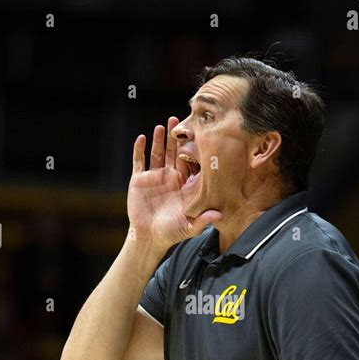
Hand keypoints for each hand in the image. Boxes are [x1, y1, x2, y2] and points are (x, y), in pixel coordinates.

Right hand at [127, 117, 220, 250]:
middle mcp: (171, 177)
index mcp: (185, 185)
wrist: (149, 237)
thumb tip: (219, 216)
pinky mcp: (139, 179)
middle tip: (180, 121)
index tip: (200, 136)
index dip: (194, 151)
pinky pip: (139, 161)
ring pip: (158, 153)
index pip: (191, 164)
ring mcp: (155, 177)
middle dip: (177, 138)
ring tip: (163, 126)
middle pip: (175, 153)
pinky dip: (139, 149)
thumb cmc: (172, 233)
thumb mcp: (189, 227)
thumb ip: (203, 220)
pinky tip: (142, 137)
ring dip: (159, 139)